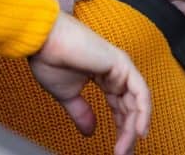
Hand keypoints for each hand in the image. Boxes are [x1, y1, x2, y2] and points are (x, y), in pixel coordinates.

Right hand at [29, 12, 150, 154]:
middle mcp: (116, 70)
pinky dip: (142, 112)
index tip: (117, 149)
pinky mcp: (122, 64)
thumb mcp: (67, 95)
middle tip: (123, 153)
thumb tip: (90, 131)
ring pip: (137, 102)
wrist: (42, 41)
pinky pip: (140, 92)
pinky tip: (138, 131)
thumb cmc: (49, 59)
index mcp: (104, 75)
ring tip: (125, 148)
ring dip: (133, 128)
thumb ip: (82, 112)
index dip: (121, 128)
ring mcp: (121, 66)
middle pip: (131, 107)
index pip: (120, 106)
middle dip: (128, 132)